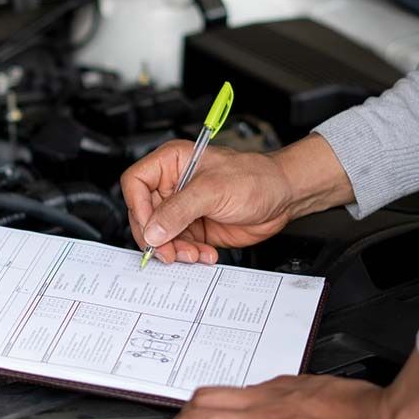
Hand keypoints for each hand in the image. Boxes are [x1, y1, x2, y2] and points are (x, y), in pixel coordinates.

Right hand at [120, 134, 353, 263]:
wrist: (283, 198)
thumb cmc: (255, 178)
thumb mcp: (213, 190)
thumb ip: (179, 211)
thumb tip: (152, 231)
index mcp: (170, 163)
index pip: (135, 183)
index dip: (138, 208)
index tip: (151, 229)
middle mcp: (172, 185)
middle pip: (144, 215)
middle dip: (156, 237)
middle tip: (168, 252)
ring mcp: (182, 209)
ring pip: (159, 235)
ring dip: (174, 250)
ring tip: (193, 255)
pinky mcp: (193, 228)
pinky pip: (178, 246)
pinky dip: (188, 255)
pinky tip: (204, 254)